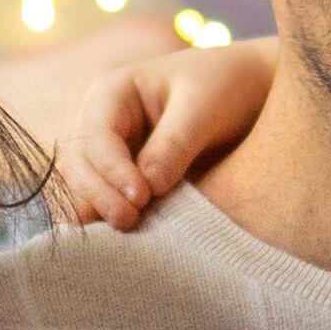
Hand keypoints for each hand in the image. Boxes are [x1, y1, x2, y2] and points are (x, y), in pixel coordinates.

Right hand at [52, 40, 282, 229]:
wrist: (250, 95)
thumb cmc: (225, 87)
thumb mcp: (204, 106)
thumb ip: (175, 143)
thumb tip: (148, 189)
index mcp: (114, 94)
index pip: (97, 136)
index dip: (112, 169)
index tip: (141, 197)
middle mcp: (102, 125)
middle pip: (80, 166)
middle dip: (99, 195)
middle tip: (129, 221)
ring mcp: (110, 155)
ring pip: (84, 188)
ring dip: (100, 211)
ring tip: (127, 232)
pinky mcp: (124, 181)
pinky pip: (105, 202)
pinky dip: (109, 219)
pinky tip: (123, 241)